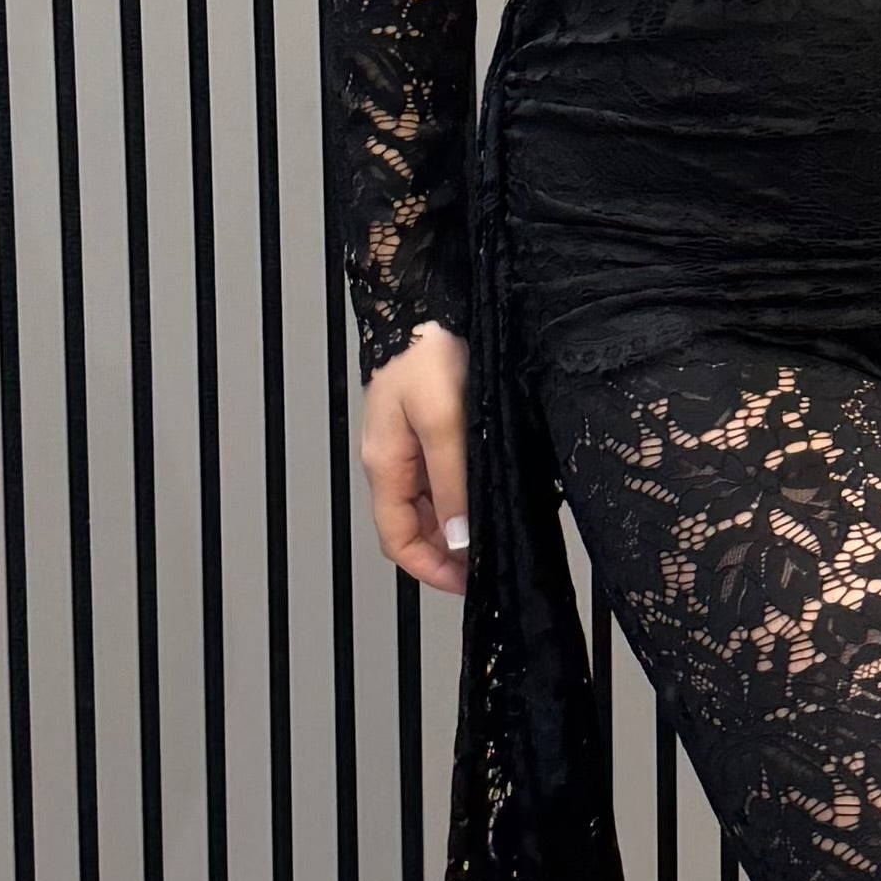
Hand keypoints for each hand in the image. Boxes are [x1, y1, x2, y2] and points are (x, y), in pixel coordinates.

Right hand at [360, 322, 470, 596]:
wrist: (431, 297)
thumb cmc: (428, 350)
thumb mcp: (446, 423)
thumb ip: (451, 482)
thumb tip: (457, 538)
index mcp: (384, 463)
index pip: (397, 541)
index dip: (430, 570)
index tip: (467, 583)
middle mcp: (393, 458)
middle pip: (414, 526)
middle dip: (448, 552)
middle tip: (488, 563)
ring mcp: (410, 442)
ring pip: (431, 502)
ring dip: (459, 523)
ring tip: (495, 531)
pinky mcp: (430, 424)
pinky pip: (443, 473)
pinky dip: (465, 492)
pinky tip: (491, 491)